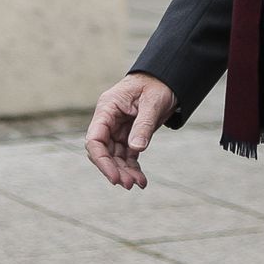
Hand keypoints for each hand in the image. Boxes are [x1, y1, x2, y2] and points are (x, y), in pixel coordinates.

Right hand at [84, 73, 176, 190]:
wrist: (168, 78)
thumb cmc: (158, 84)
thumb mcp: (152, 103)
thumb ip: (143, 125)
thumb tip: (136, 149)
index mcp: (108, 108)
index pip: (95, 139)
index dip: (101, 160)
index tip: (113, 177)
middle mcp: (109, 120)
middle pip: (103, 151)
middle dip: (114, 169)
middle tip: (129, 184)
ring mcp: (118, 128)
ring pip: (115, 156)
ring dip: (124, 171)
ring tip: (138, 184)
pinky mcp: (130, 135)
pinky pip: (128, 155)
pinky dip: (133, 168)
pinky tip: (141, 180)